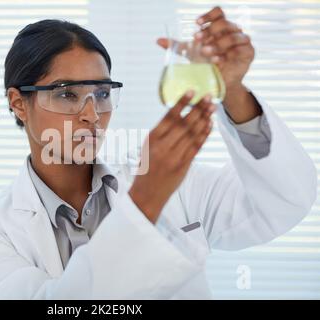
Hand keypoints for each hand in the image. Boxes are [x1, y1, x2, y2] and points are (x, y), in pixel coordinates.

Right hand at [129, 91, 214, 222]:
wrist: (146, 195)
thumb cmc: (145, 169)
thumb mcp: (146, 148)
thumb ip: (161, 134)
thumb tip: (178, 116)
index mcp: (151, 139)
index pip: (169, 117)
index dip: (182, 103)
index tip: (192, 91)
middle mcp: (163, 147)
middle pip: (184, 123)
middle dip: (198, 108)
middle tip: (208, 97)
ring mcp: (175, 157)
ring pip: (193, 134)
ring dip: (204, 119)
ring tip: (212, 108)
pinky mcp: (184, 165)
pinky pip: (197, 147)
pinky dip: (205, 134)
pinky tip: (210, 124)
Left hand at [157, 6, 253, 89]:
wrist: (218, 82)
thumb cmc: (206, 64)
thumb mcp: (190, 53)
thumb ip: (177, 46)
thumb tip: (158, 40)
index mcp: (221, 27)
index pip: (218, 12)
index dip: (208, 16)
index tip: (196, 24)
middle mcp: (233, 31)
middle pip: (224, 22)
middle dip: (209, 31)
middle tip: (196, 39)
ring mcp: (243, 41)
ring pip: (232, 35)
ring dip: (217, 43)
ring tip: (205, 52)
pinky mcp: (248, 52)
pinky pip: (240, 48)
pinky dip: (227, 53)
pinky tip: (217, 60)